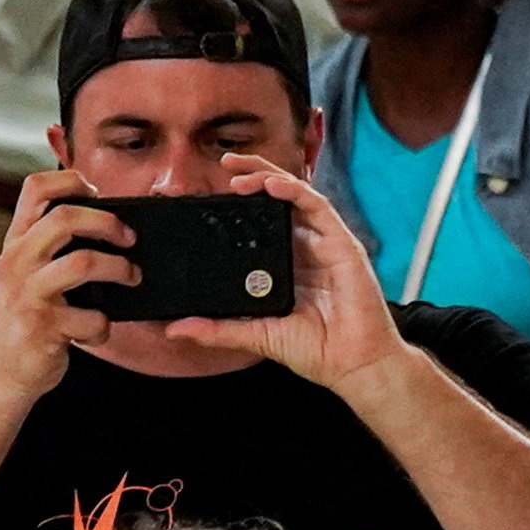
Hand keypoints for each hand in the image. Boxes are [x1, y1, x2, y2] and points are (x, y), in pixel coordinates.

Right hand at [0, 174, 132, 403]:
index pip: (35, 188)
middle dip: (109, 223)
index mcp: (16, 242)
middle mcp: (17, 261)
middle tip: (129, 239)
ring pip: (84, 262)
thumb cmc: (27, 316)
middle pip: (66, 218)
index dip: (71, 180)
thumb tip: (108, 221)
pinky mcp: (43, 327)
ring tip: (131, 278)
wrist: (1, 372)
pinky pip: (92, 316)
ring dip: (119, 269)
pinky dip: (104, 325)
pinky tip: (98, 330)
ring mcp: (28, 294)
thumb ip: (52, 245)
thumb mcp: (28, 272)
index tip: (97, 194)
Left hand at [159, 162, 405, 390]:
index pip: (264, 222)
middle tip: (225, 164)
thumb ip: (218, 330)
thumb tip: (176, 329)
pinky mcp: (343, 244)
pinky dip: (295, 191)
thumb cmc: (316, 351)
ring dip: (269, 177)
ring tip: (239, 171)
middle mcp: (307, 249)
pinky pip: (318, 207)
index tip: (212, 193)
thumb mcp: (256, 336)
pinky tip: (272, 185)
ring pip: (297, 195)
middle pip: (279, 200)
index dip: (241, 203)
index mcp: (288, 266)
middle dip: (254, 175)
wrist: (353, 365)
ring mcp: (325, 244)